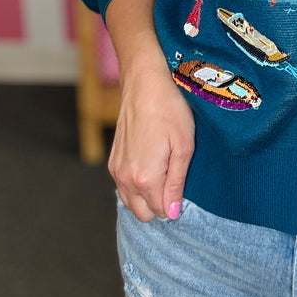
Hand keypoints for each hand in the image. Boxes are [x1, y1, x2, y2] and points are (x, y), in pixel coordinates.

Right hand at [109, 63, 194, 221]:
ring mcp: (116, 170)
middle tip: (174, 179)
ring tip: (164, 170)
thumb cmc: (169, 110)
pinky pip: (123, 187)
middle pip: (143, 213)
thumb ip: (176, 183)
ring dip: (146, 196)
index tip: (183, 184)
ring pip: (131, 202)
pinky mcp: (112, 160)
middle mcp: (125, 179)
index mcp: (145, 178)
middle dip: (159, 205)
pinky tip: (150, 165)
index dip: (175, 204)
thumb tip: (171, 213)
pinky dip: (136, 185)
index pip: (160, 212)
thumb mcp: (184, 146)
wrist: (144, 83)